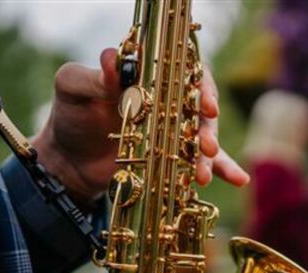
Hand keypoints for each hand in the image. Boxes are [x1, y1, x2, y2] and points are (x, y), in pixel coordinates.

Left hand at [31, 49, 248, 201]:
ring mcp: (173, 131)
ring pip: (203, 137)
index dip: (201, 85)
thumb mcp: (73, 89)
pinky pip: (202, 162)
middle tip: (205, 145)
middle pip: (200, 107)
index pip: (185, 72)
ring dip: (210, 154)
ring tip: (203, 173)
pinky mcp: (174, 157)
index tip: (206, 105)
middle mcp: (167, 100)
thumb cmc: (69, 116)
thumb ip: (93, 76)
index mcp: (148, 76)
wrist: (67, 160)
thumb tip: (113, 58)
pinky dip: (224, 169)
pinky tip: (240, 179)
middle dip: (208, 127)